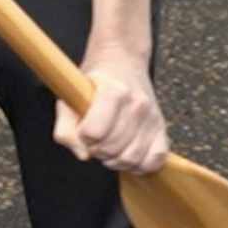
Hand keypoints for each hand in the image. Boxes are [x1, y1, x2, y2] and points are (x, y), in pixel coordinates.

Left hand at [54, 52, 169, 174]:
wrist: (122, 62)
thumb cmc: (93, 82)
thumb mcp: (69, 98)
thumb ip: (66, 129)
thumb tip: (82, 154)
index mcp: (113, 92)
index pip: (94, 133)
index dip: (83, 136)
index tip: (83, 128)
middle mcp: (137, 104)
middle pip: (111, 148)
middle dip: (97, 150)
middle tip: (95, 139)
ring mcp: (151, 117)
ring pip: (131, 158)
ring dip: (114, 160)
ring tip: (109, 146)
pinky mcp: (161, 128)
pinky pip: (154, 160)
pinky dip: (139, 165)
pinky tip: (127, 154)